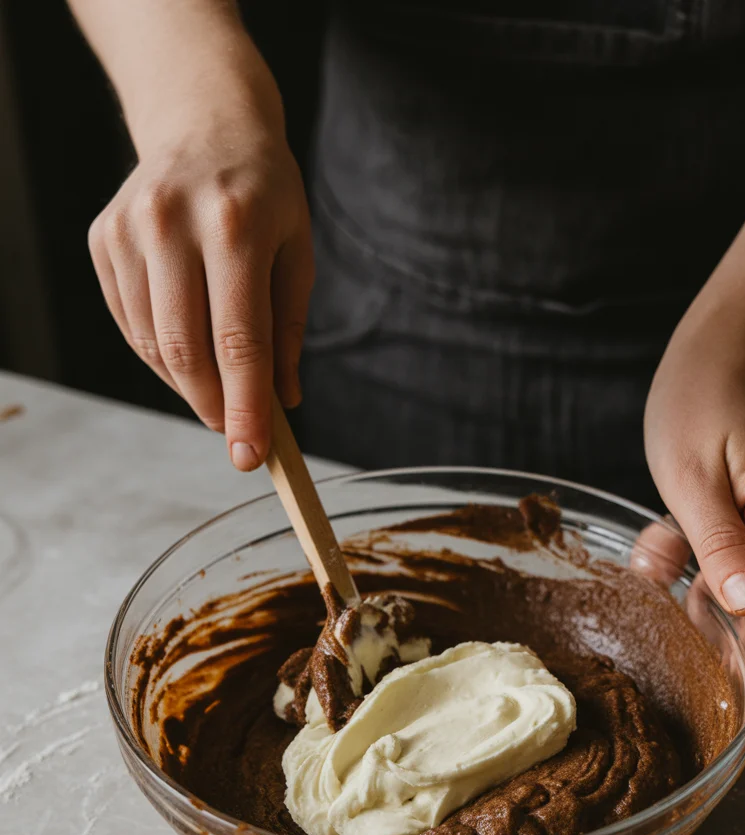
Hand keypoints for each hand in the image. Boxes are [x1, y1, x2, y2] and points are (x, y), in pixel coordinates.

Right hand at [88, 115, 312, 469]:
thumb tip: (282, 403)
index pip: (239, 340)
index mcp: (235, 223)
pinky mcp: (103, 239)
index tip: (251, 456)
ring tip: (219, 388)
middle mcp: (173, 222)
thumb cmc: (265, 195)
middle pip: (187, 350)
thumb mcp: (296, 253)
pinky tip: (189, 351)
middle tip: (236, 433)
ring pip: (154, 345)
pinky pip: (132, 325)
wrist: (205, 123)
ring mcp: (129, 229)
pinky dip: (162, 356)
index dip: (245, 407)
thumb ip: (289, 330)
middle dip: (215, 406)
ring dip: (189, 385)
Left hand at [644, 320, 744, 743]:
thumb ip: (720, 544)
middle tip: (699, 678)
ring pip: (741, 594)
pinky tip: (664, 541)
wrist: (717, 361)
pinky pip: (730, 570)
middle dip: (729, 643)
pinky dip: (693, 565)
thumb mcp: (692, 476)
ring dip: (693, 589)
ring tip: (661, 545)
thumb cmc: (700, 408)